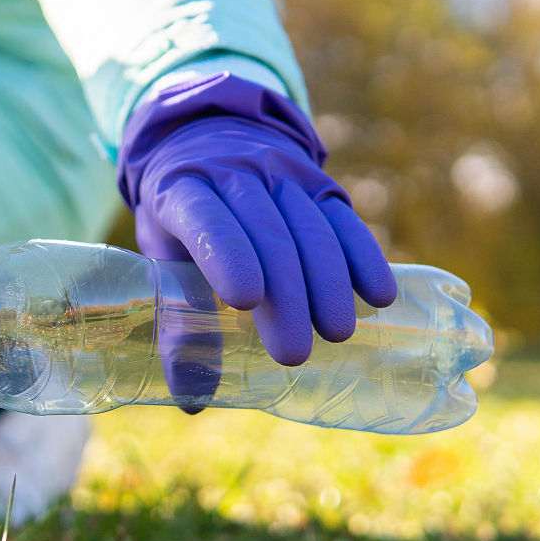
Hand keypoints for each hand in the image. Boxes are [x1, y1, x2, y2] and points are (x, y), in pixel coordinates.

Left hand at [118, 72, 396, 365]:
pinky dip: (364, 256)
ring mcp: (281, 174)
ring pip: (310, 226)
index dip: (227, 254)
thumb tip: (191, 400)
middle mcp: (235, 173)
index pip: (207, 218)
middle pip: (266, 233)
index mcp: (184, 189)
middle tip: (292, 353)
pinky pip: (344, 219)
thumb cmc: (179, 215)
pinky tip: (378, 295)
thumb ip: (175, 320)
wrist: (208, 140)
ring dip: (327, 282)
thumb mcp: (161, 254)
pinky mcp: (318, 183)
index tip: (244, 300)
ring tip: (336, 334)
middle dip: (284, 295)